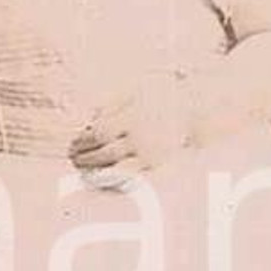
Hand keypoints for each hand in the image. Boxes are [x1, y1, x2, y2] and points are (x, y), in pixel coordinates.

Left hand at [69, 73, 197, 186]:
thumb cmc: (164, 97)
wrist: (196, 113)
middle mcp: (140, 139)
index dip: (83, 141)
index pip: (99, 133)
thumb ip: (112, 102)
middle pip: (105, 153)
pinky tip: (106, 178)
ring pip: (116, 169)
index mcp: (133, 118)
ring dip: (97, 172)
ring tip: (85, 171)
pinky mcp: (158, 167)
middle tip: (74, 159)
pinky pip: (133, 178)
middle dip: (86, 158)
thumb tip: (89, 116)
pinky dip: (116, 180)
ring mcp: (150, 155)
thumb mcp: (137, 91)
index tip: (75, 143)